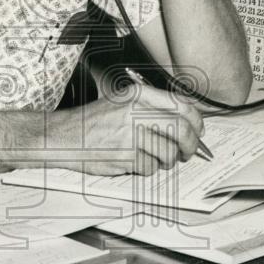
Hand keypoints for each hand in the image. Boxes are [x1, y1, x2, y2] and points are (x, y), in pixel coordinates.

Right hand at [54, 82, 203, 175]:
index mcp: (139, 94)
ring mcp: (131, 134)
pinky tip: (134, 161)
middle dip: (191, 145)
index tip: (197, 131)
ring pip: (169, 153)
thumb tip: (188, 124)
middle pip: (182, 130)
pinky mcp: (125, 156)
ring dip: (167, 161)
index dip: (196, 121)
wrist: (65, 136)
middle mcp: (136, 111)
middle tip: (188, 152)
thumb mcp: (123, 102)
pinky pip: (151, 167)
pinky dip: (147, 169)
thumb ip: (153, 108)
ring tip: (154, 158)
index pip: (182, 105)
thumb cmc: (95, 122)